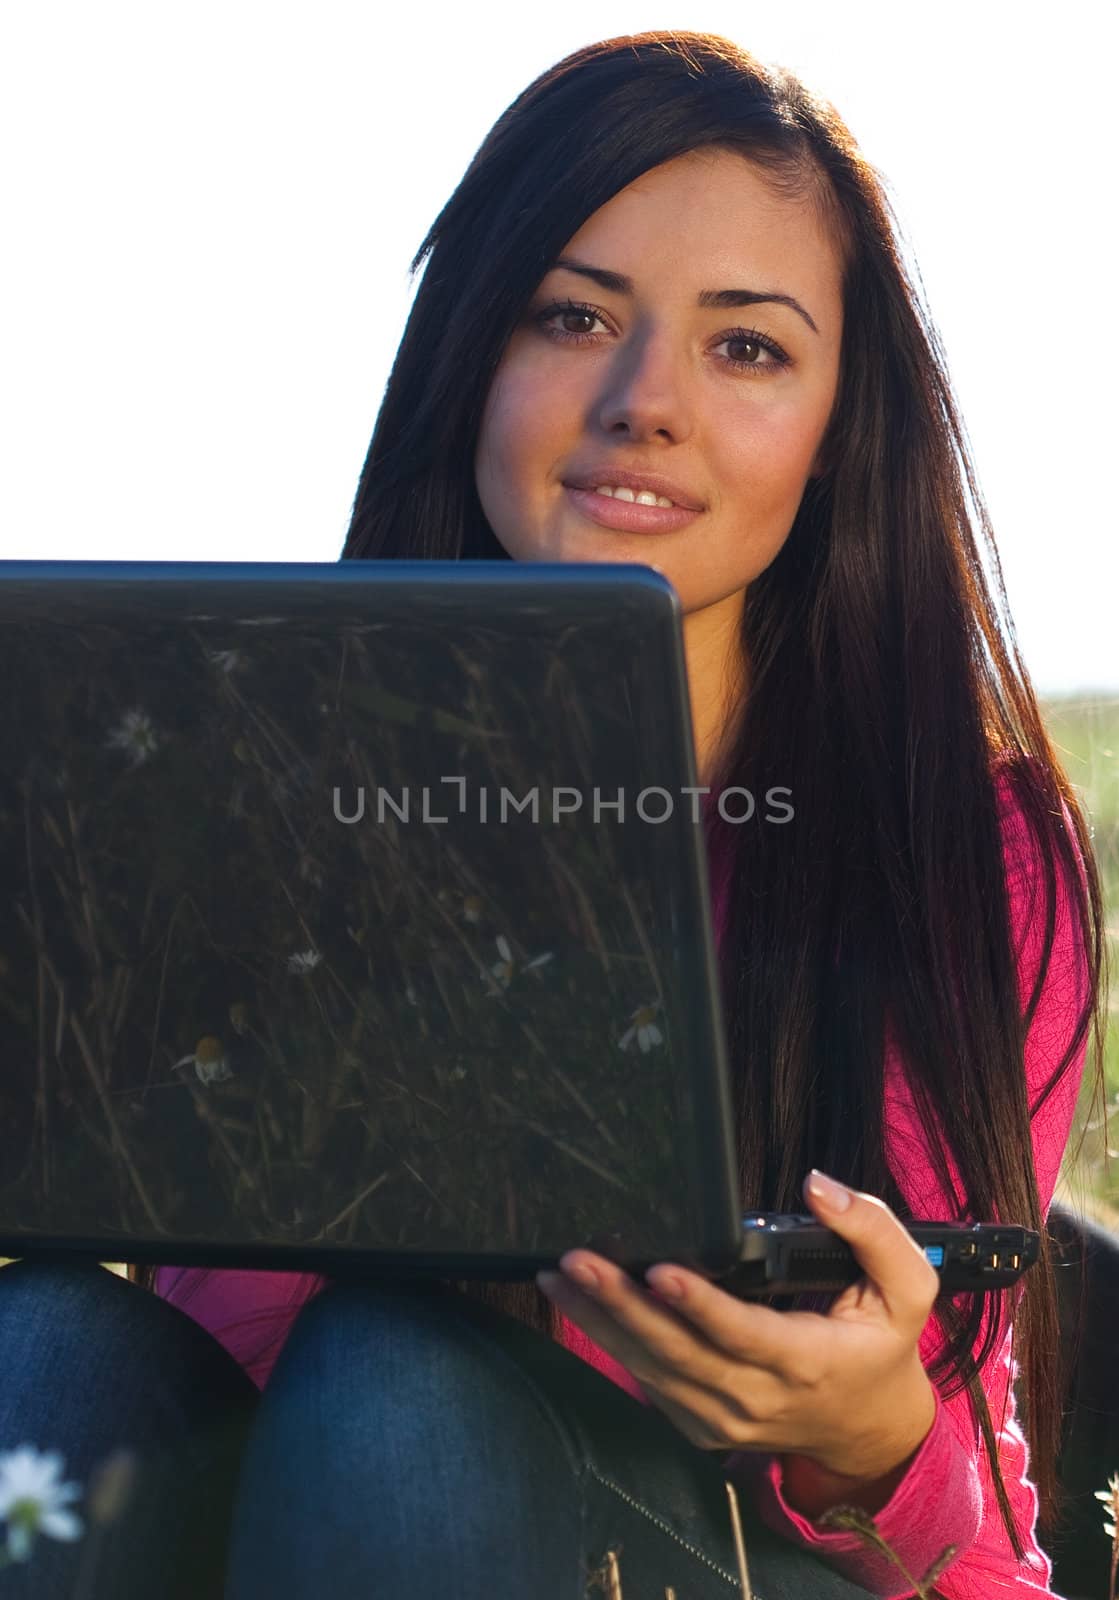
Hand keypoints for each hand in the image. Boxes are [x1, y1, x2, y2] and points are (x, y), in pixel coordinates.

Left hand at [537, 1171, 938, 1489]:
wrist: (870, 1429)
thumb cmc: (882, 1344)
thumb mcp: (907, 1286)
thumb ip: (872, 1230)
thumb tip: (819, 1186)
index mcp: (807, 1362)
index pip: (743, 1333)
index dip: (698, 1304)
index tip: (658, 1268)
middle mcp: (758, 1398)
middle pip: (678, 1353)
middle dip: (622, 1304)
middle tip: (578, 1260)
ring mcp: (723, 1418)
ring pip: (652, 1370)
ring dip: (600, 1322)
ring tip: (558, 1276)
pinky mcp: (700, 1423)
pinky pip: (649, 1384)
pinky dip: (611, 1344)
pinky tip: (579, 1305)